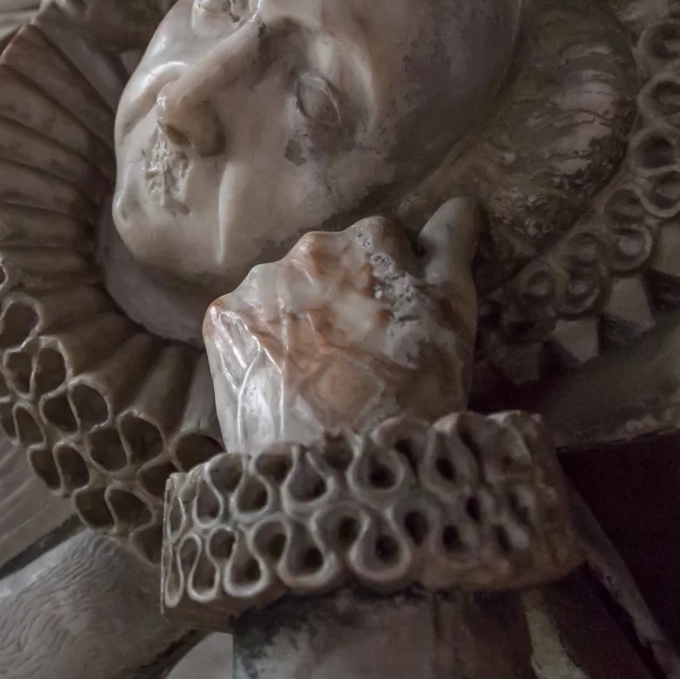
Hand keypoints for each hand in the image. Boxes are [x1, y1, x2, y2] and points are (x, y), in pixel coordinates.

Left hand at [203, 199, 479, 451]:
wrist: (332, 474)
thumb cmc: (411, 399)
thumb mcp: (452, 322)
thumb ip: (452, 253)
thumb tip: (458, 205)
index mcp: (372, 239)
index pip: (388, 240)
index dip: (397, 282)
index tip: (399, 323)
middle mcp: (309, 248)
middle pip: (332, 260)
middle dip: (346, 293)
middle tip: (362, 354)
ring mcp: (258, 283)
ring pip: (286, 288)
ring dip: (301, 315)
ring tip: (319, 375)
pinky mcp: (221, 321)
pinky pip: (246, 320)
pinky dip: (262, 342)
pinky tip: (281, 381)